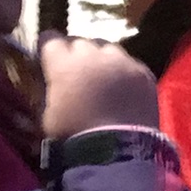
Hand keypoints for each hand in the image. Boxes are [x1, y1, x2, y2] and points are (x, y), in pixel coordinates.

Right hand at [39, 35, 159, 139]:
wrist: (117, 152)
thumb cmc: (73, 136)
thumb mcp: (47, 115)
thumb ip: (48, 90)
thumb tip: (52, 82)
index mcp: (63, 63)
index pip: (50, 38)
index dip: (48, 49)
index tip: (49, 60)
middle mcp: (92, 54)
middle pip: (80, 41)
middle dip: (75, 54)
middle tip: (77, 75)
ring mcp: (121, 61)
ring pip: (107, 49)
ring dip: (102, 60)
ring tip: (103, 80)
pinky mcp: (143, 72)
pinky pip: (130, 64)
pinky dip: (124, 73)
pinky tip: (124, 91)